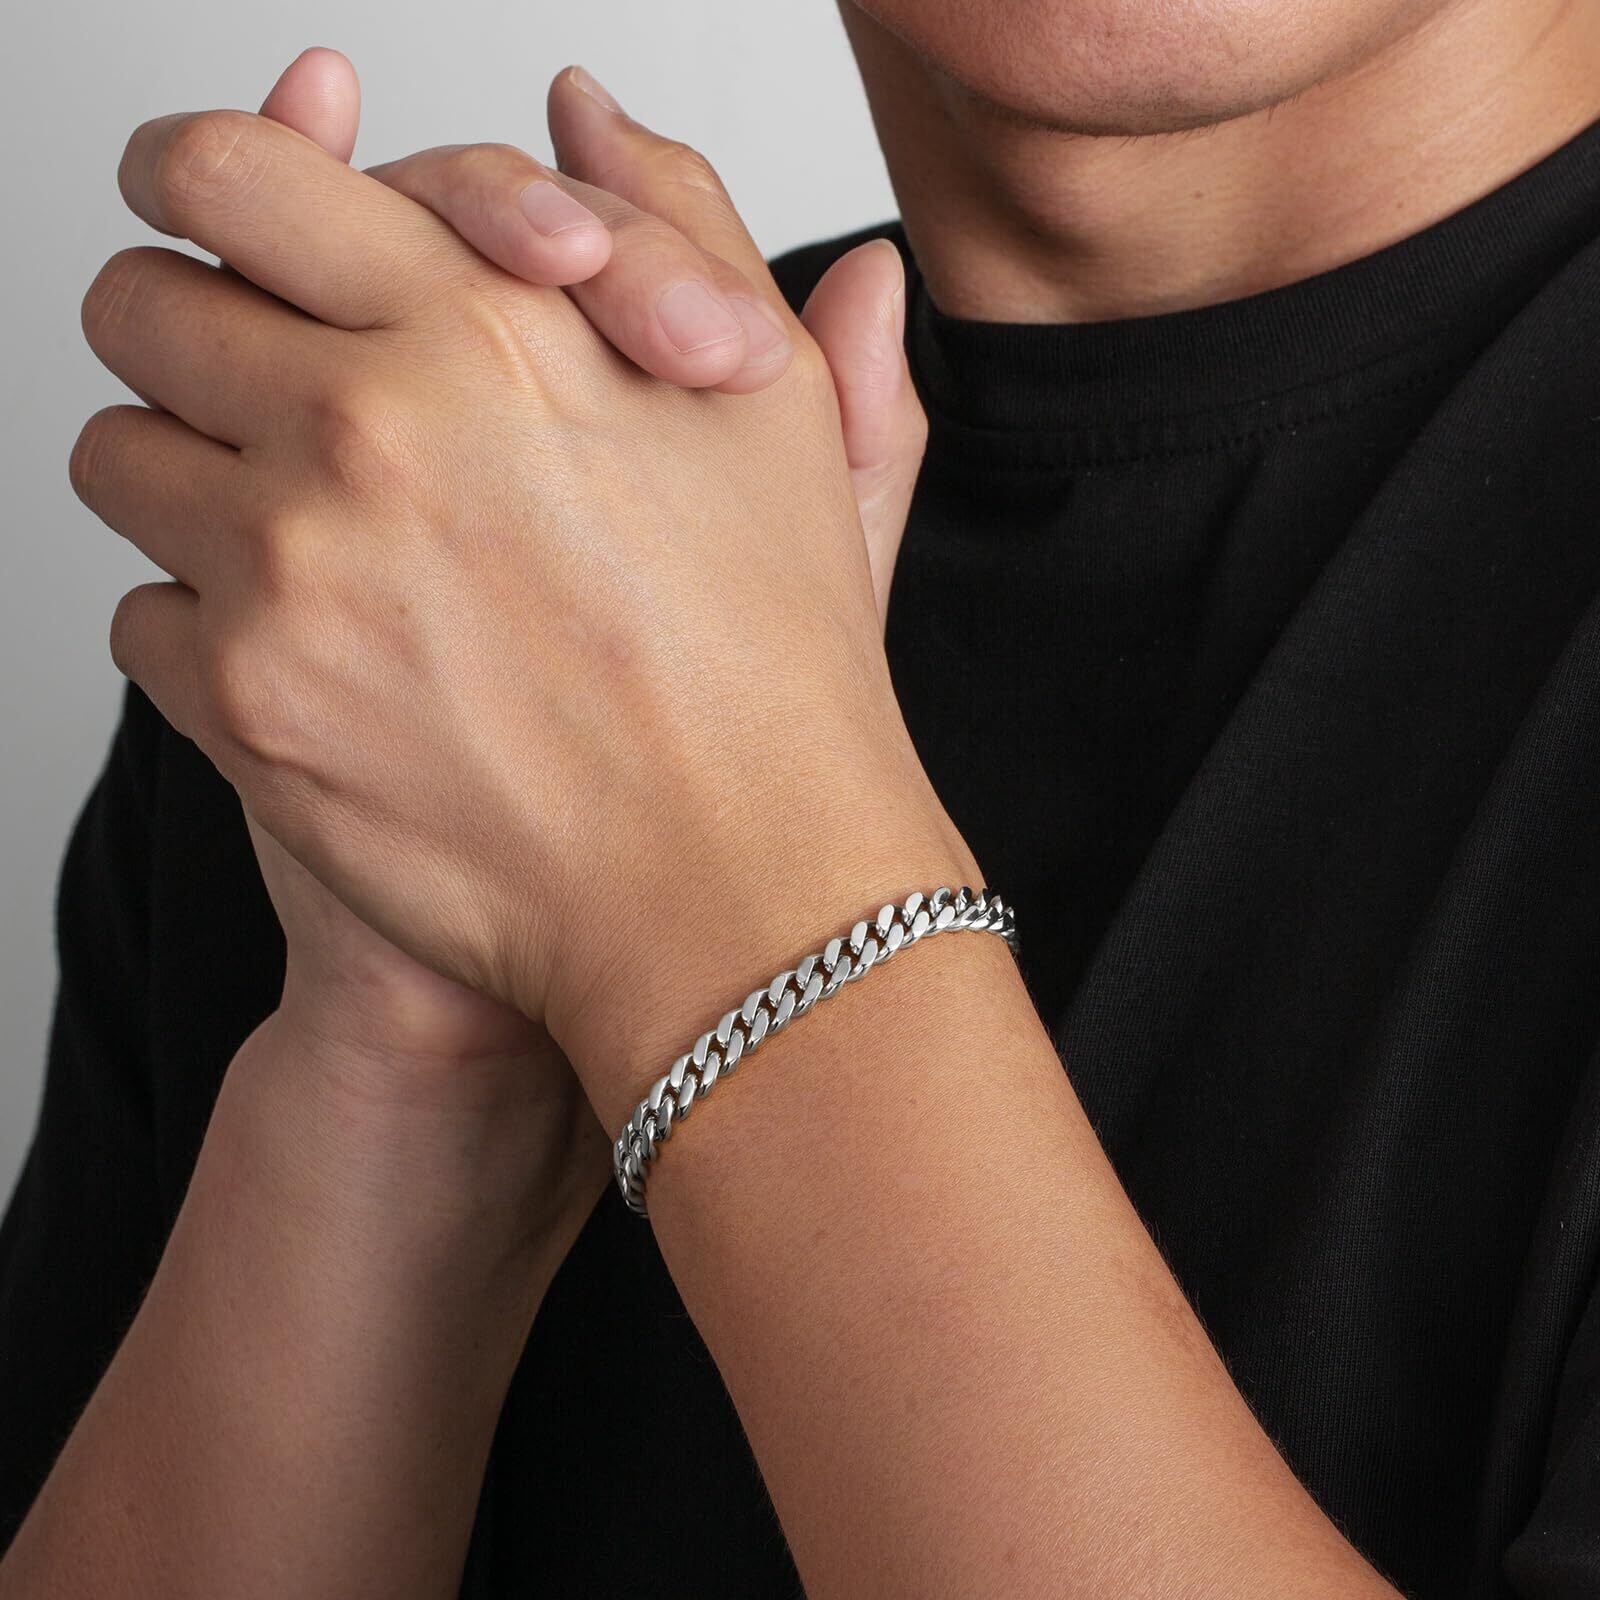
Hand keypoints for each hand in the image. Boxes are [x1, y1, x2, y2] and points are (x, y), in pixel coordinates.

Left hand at [72, 74, 976, 1123]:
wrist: (735, 887)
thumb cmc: (772, 665)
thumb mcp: (773, 415)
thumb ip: (682, 225)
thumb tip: (586, 108)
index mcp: (485, 330)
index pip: (228, 171)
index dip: (202, 179)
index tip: (220, 218)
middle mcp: (362, 435)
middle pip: (138, 306)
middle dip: (189, 332)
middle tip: (264, 384)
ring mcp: (287, 579)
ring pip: (118, 462)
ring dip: (191, 480)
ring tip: (309, 534)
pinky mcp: (247, 713)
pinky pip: (142, 618)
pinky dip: (209, 624)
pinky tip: (328, 657)